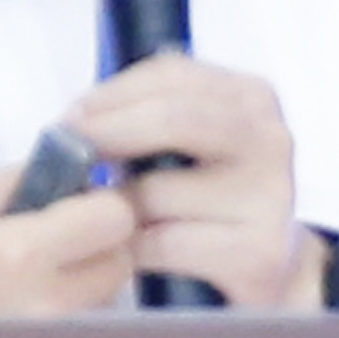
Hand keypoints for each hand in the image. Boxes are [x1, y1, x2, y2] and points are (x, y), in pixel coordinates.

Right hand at [0, 157, 143, 323]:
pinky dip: (71, 308)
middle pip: (122, 261)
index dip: (101, 199)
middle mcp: (47, 306)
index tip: (76, 197)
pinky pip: (83, 327)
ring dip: (88, 275)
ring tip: (36, 270)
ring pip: (106, 297)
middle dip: (102, 239)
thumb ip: (17, 180)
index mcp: (20, 254)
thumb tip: (71, 163)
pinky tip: (28, 301)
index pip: (115, 218)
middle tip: (61, 232)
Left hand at [58, 53, 313, 307]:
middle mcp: (269, 139)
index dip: (111, 93)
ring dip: (115, 206)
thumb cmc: (212, 196)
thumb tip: (77, 119)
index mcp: (252, 97)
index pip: (171, 74)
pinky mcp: (257, 253)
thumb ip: (147, 114)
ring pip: (156, 190)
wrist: (271, 263)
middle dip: (107, 133)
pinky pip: (163, 243)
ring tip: (108, 217)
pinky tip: (129, 251)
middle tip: (67, 152)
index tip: (72, 115)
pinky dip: (131, 249)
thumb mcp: (192, 139)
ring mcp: (269, 197)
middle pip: (170, 119)